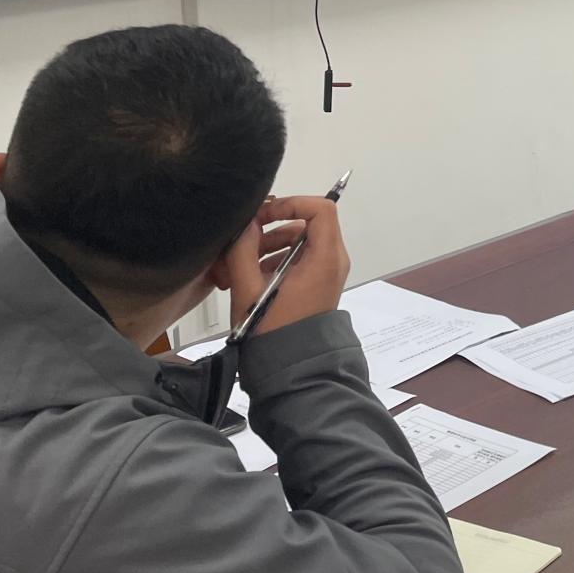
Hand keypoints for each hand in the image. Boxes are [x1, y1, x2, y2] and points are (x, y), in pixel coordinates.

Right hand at [220, 196, 351, 336]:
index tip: (263, 215)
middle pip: (307, 225)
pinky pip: (298, 259)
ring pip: (300, 242)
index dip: (292, 203)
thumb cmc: (271, 329)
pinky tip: (250, 277)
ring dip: (269, 246)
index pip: (322, 209)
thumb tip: (245, 222)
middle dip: (272, 229)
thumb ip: (243, 250)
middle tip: (244, 243)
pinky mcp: (316, 283)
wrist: (291, 369)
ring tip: (240, 265)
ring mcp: (326, 272)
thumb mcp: (249, 289)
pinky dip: (275, 260)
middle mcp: (333, 261)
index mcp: (325, 258)